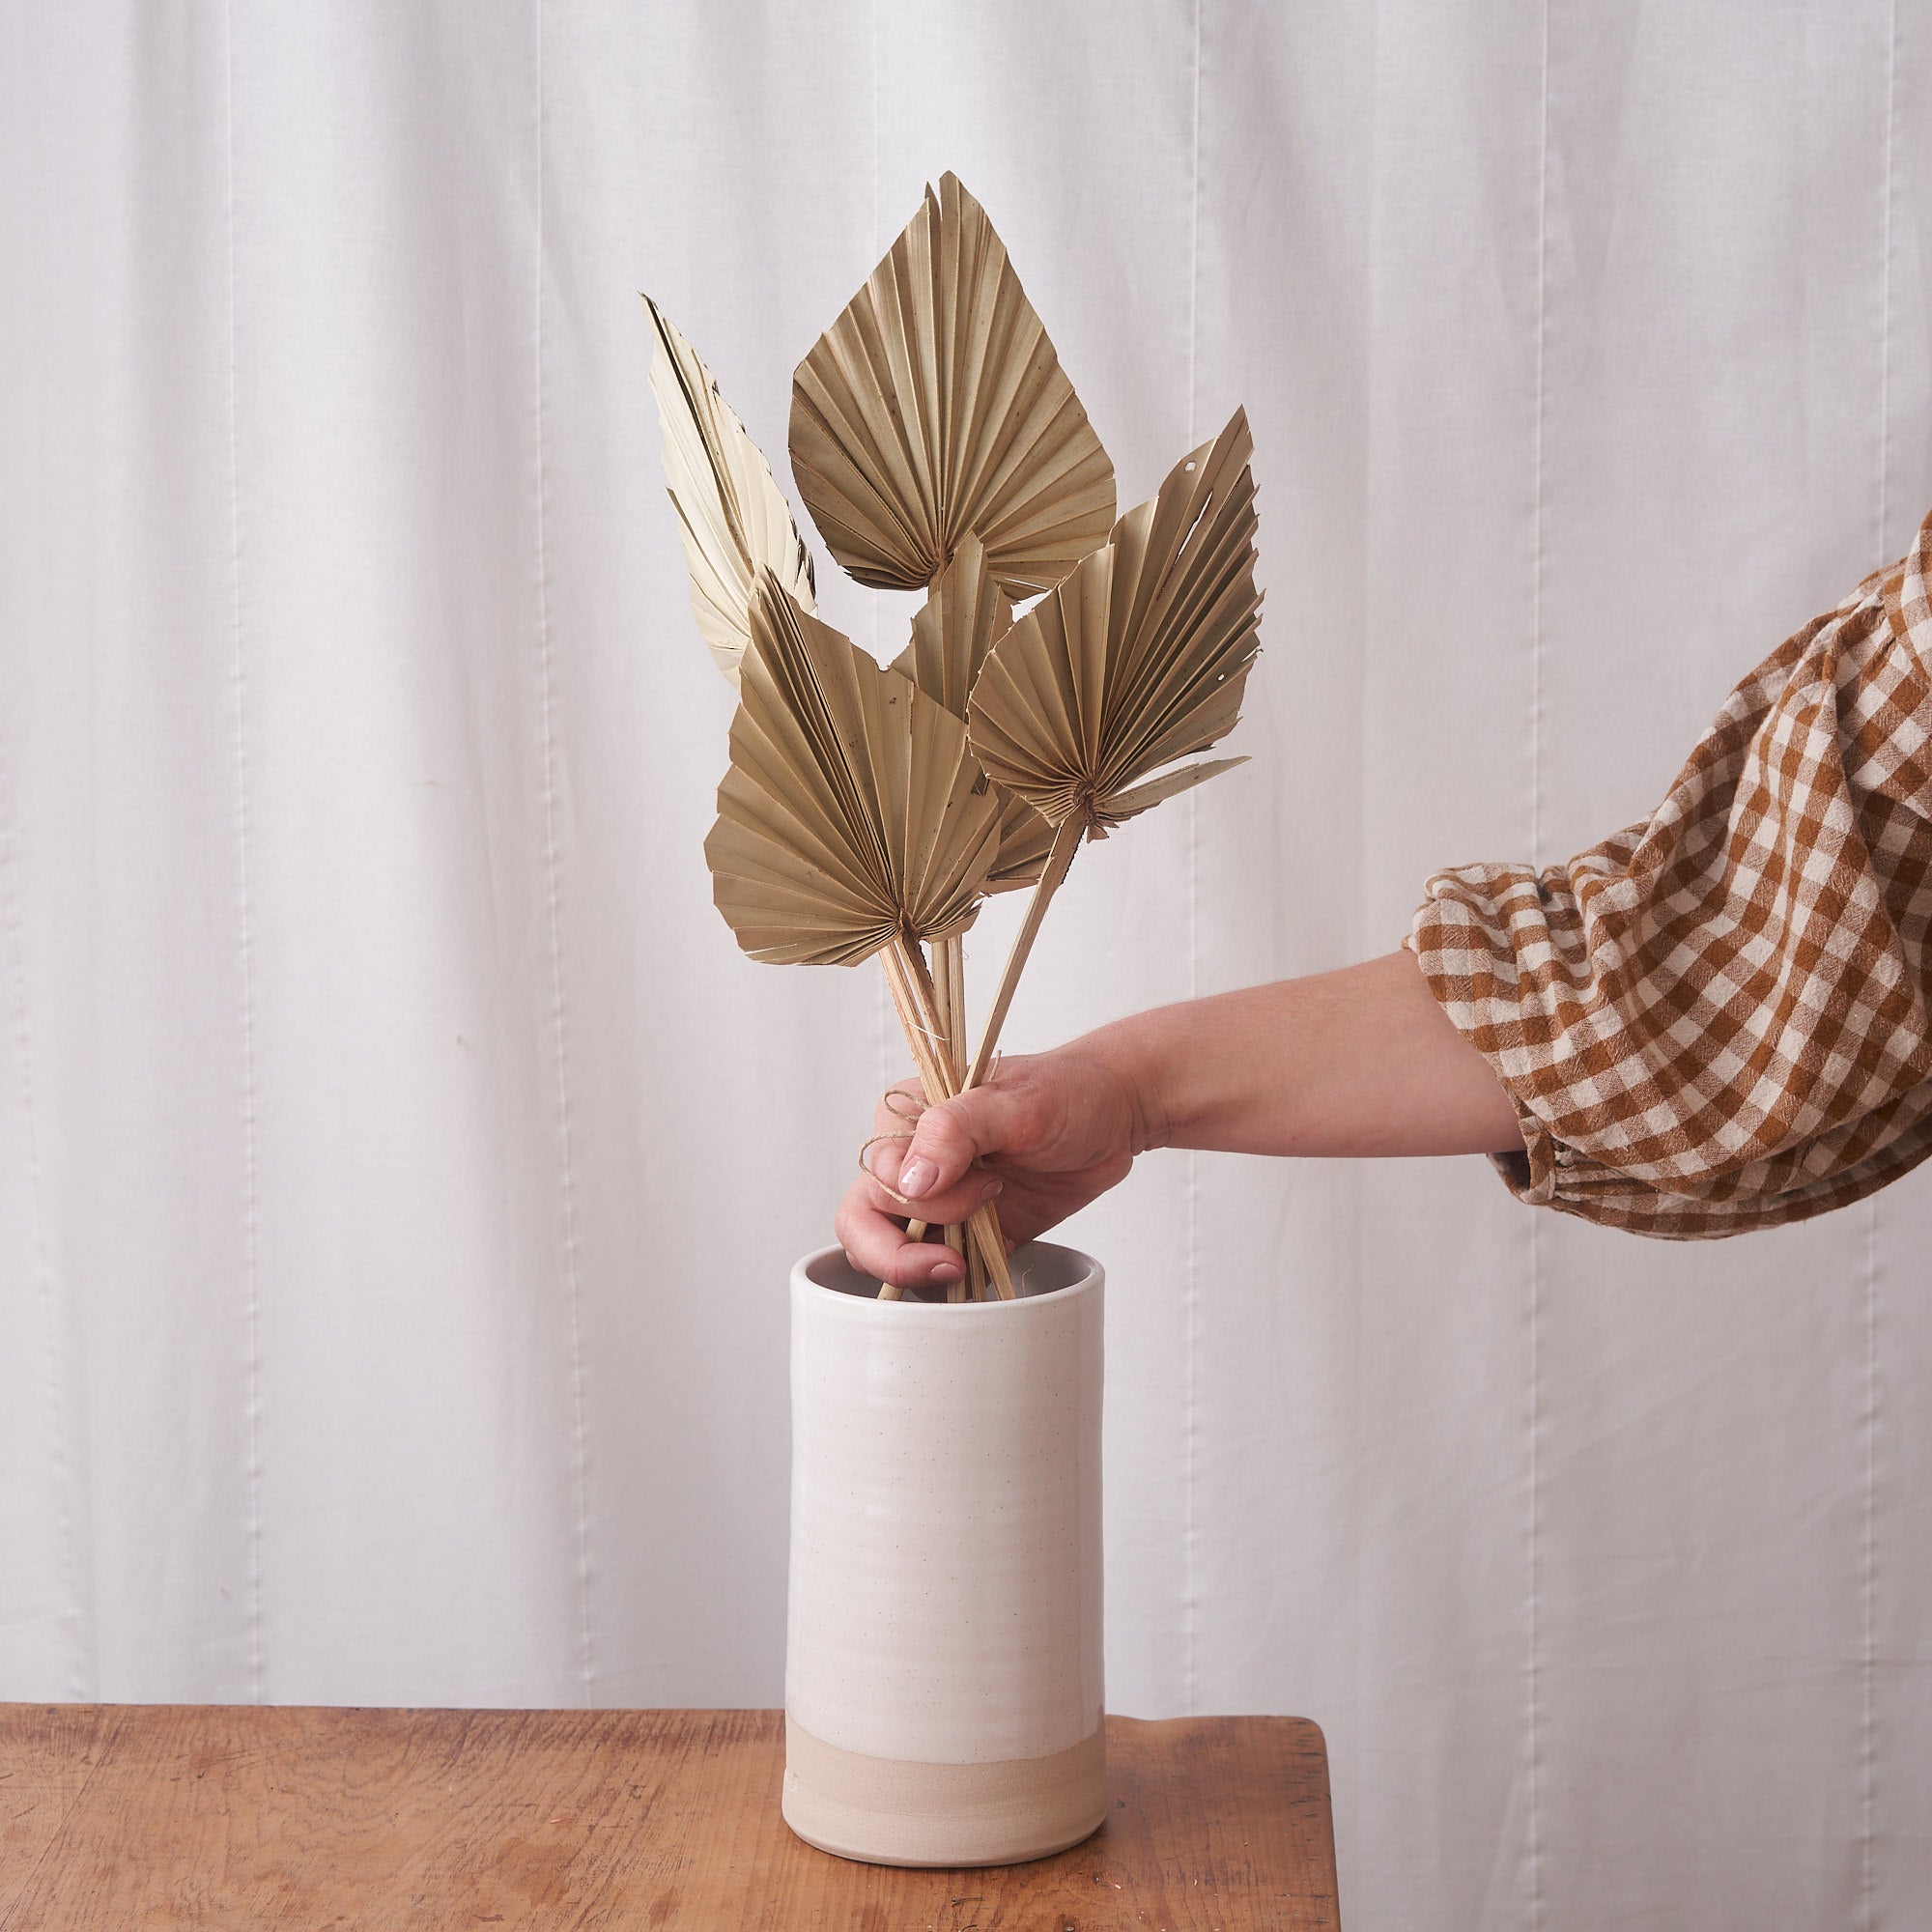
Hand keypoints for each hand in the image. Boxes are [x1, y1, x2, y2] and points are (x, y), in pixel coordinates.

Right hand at [834, 1045, 1149, 1291]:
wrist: (1115, 1115)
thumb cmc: (1067, 1093)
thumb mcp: (1016, 1102)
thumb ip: (955, 1131)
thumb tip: (910, 1182)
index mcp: (906, 1119)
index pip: (876, 1182)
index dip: (921, 1203)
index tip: (987, 1187)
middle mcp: (911, 1161)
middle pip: (864, 1227)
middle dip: (903, 1255)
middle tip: (956, 1258)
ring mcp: (938, 1200)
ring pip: (892, 1255)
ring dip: (928, 1270)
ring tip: (985, 1245)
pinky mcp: (967, 1231)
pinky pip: (935, 1271)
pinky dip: (953, 1283)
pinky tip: (989, 1263)